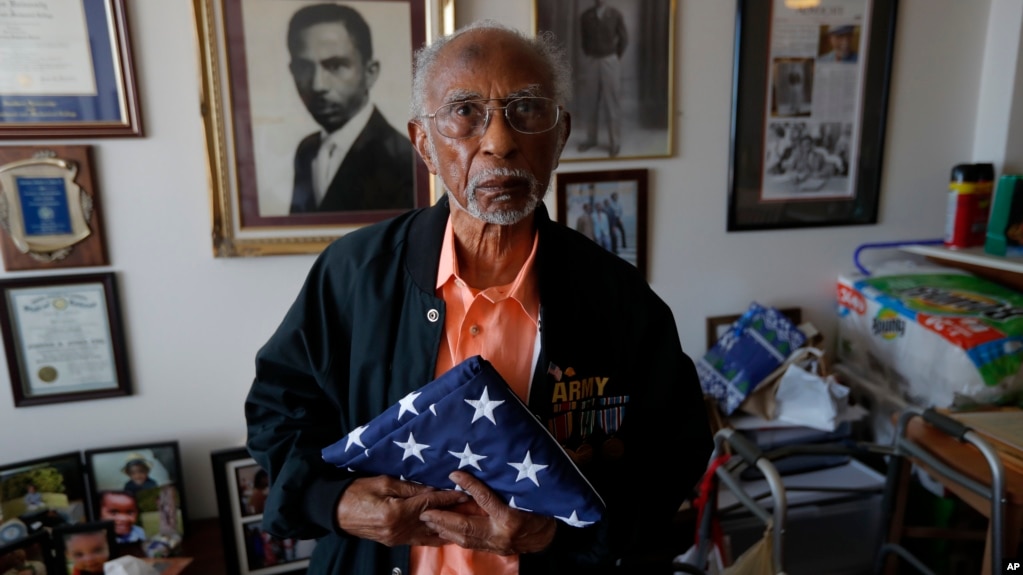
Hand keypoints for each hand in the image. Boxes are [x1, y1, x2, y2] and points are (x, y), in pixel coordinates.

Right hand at [336, 475, 467, 546]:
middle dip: (452, 515)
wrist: (336, 510)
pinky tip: (445, 534)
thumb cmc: (358, 491)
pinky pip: (419, 541)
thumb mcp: (384, 482)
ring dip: (446, 528)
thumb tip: (432, 490)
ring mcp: (397, 539)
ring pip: (429, 536)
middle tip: (471, 509)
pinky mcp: (394, 542)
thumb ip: (410, 488)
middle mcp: (400, 530)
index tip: (464, 493)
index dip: (448, 498)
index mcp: (397, 512)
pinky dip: (433, 537)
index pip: (429, 504)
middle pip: (433, 521)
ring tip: (463, 522)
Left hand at [419, 471, 556, 554]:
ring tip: (428, 520)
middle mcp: (501, 534)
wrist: (553, 536)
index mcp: (510, 518)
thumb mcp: (527, 495)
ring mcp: (497, 545)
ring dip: (444, 529)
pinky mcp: (495, 550)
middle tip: (425, 509)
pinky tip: (443, 531)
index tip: (453, 473)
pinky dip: (454, 537)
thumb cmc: (541, 510)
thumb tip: (482, 472)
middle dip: (443, 518)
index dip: (469, 485)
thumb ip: (504, 487)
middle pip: (466, 526)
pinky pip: (470, 544)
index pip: (485, 499)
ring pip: (464, 538)